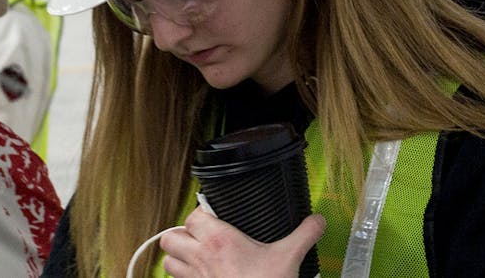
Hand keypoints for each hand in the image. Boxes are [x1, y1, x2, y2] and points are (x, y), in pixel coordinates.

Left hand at [158, 206, 324, 277]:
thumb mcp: (290, 256)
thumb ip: (305, 233)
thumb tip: (316, 220)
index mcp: (219, 240)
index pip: (193, 216)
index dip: (201, 214)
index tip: (213, 215)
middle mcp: (201, 258)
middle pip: (170, 238)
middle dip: (182, 235)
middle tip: (199, 235)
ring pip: (168, 261)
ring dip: (178, 256)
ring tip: (195, 254)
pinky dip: (184, 277)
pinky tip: (200, 275)